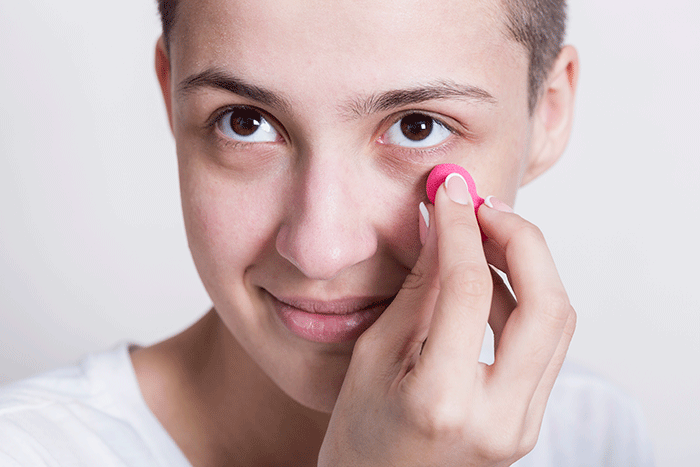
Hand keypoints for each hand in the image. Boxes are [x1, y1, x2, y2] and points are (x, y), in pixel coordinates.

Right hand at [318, 174, 575, 465]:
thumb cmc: (359, 436)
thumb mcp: (372, 358)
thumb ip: (417, 291)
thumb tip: (440, 226)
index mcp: (441, 402)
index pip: (469, 290)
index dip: (461, 228)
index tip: (450, 192)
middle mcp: (499, 418)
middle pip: (546, 304)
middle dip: (521, 239)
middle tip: (482, 206)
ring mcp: (523, 424)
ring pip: (557, 321)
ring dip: (526, 266)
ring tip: (480, 237)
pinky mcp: (529, 419)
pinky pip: (544, 342)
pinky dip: (523, 299)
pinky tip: (487, 281)